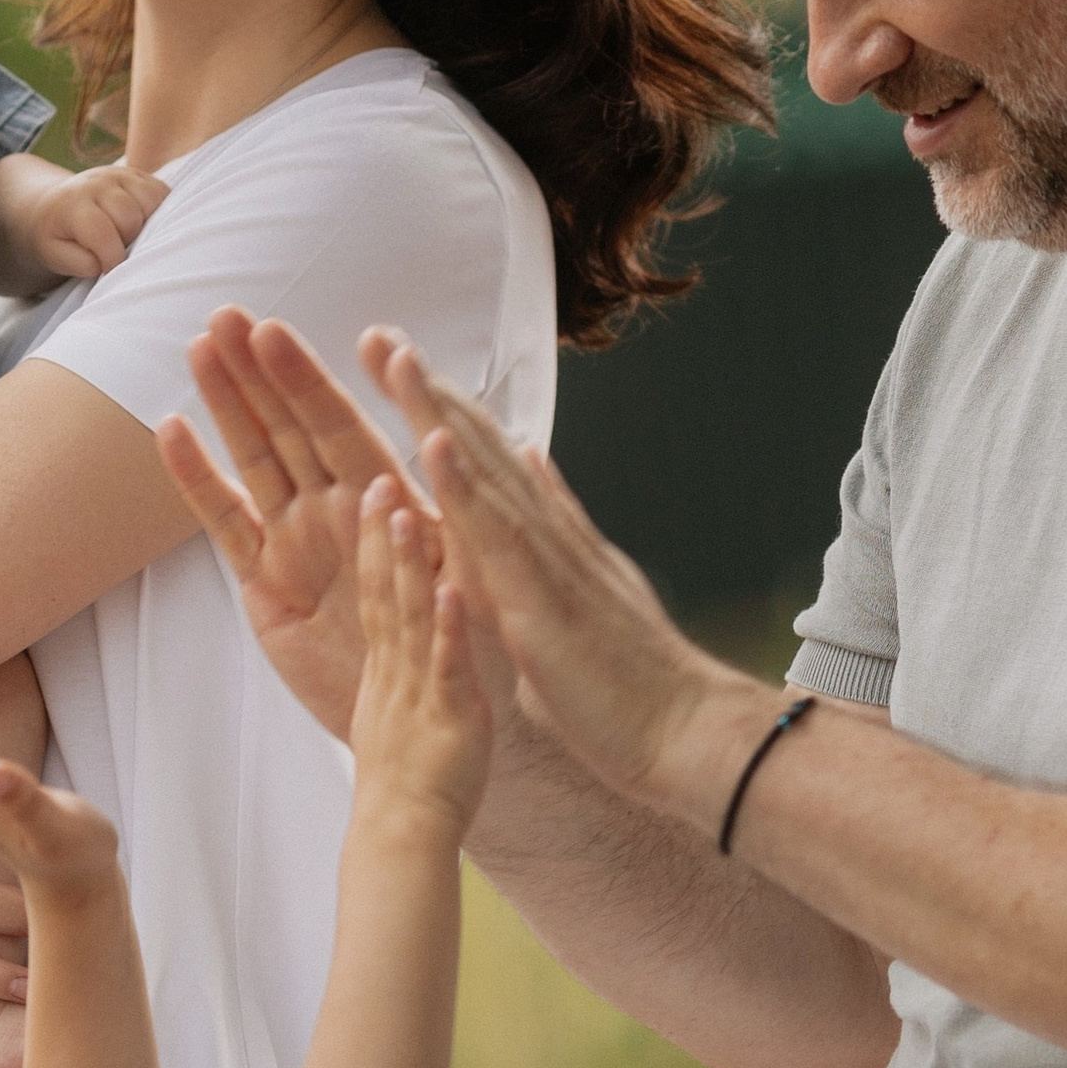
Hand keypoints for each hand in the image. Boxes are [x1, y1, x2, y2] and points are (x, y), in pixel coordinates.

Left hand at [28, 159, 169, 279]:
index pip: (102, 234)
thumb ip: (81, 263)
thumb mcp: (55, 255)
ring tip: (128, 234)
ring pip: (151, 203)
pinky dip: (158, 211)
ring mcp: (119, 174)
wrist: (54, 204)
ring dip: (146, 225)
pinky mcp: (136, 173)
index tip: (107, 269)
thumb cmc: (57, 236)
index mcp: (72, 204)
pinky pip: (161, 192)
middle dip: (128, 242)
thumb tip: (110, 263)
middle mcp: (97, 183)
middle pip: (130, 218)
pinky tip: (142, 221)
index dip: (111, 259)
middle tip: (116, 248)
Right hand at [157, 308, 452, 742]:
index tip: (276, 333)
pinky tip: (171, 432)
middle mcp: (338, 508)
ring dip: (228, 404)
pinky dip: (198, 480)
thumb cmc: (467, 651)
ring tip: (198, 348)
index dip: (307, 381)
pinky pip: (226, 523)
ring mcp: (297, 540)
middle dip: (259, 371)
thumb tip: (446, 450)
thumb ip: (456, 522)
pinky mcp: (265, 585)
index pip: (341, 426)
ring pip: (256, 458)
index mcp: (389, 499)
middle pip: (291, 426)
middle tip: (224, 315)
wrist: (428, 719)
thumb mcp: (474, 585)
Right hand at [347, 477, 493, 839]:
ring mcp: (421, 690)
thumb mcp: (394, 702)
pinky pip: (448, 668)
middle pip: (381, 587)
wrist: (406, 838)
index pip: (377, 584)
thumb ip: (399, 657)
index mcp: (393, 660)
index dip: (372, 532)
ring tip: (403, 509)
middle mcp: (399, 667)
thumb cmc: (410, 776)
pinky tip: (452, 591)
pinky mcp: (451, 717)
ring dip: (404, 563)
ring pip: (409, 617)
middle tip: (372, 471)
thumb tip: (404, 622)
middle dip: (376, 528)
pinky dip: (450, 629)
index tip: (372, 479)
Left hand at [362, 327, 744, 808]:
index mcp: (550, 542)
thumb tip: (535, 462)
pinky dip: (465, 483)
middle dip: (428, 389)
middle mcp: (549, 537)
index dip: (443, 410)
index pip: (488, 462)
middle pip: (481, 446)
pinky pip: (498, 533)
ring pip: (485, 472)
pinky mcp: (544, 601)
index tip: (402, 365)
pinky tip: (434, 440)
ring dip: (438, 412)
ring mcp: (548, 563)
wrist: (687, 733)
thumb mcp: (590, 590)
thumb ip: (559, 525)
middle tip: (379, 334)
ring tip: (397, 358)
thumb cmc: (634, 684)